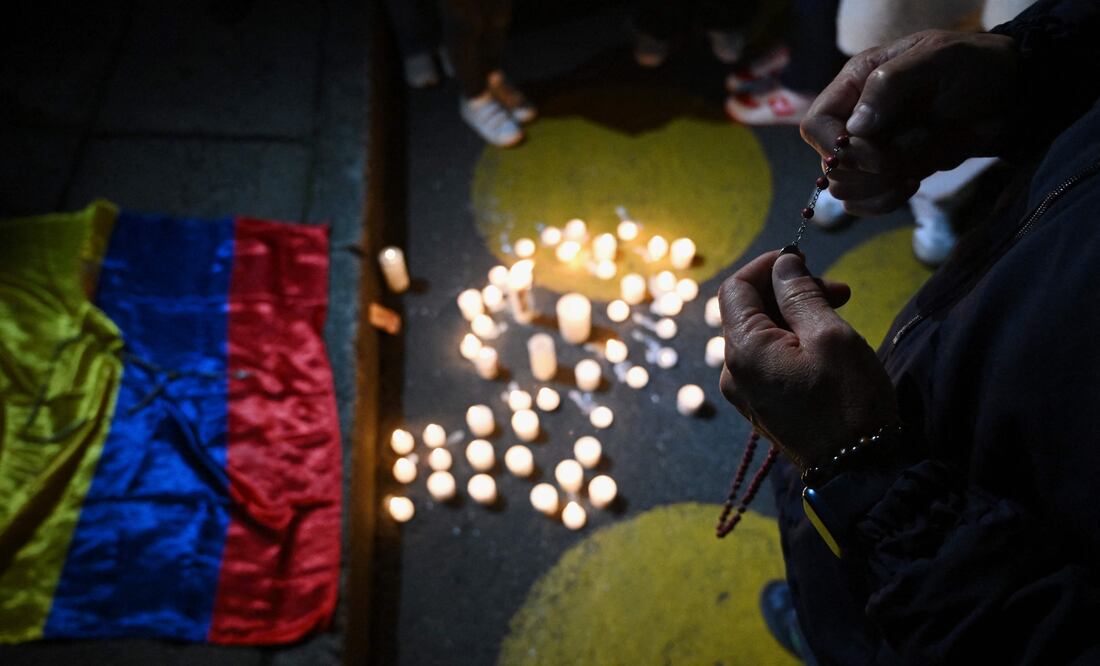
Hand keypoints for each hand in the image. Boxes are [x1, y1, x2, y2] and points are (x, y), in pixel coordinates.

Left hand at [718, 251, 897, 468]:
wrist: (859, 472)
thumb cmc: (850, 403)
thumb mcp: (831, 336)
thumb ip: (801, 295)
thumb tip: (783, 264)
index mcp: (743, 351)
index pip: (734, 288)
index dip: (767, 265)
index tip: (804, 258)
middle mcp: (732, 372)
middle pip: (747, 310)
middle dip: (788, 290)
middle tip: (839, 290)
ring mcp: (745, 392)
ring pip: (760, 334)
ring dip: (795, 314)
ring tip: (840, 313)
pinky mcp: (762, 405)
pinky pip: (768, 359)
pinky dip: (792, 340)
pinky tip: (826, 342)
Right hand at [801, 30, 1018, 215]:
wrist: (1011, 95)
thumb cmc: (975, 66)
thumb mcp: (936, 59)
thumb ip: (891, 84)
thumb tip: (857, 128)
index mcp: (856, 84)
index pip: (816, 125)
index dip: (834, 147)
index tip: (870, 151)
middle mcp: (856, 118)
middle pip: (830, 164)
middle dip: (865, 170)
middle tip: (900, 162)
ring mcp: (872, 149)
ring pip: (845, 188)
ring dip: (877, 188)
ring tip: (911, 173)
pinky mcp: (891, 172)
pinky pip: (865, 202)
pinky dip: (882, 203)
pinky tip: (911, 185)